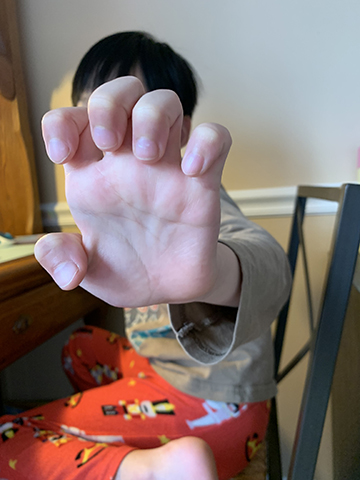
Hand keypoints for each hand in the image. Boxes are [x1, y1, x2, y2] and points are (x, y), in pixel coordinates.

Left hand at [35, 77, 232, 306]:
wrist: (168, 289)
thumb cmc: (126, 272)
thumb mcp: (88, 272)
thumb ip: (63, 259)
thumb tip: (66, 270)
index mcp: (92, 177)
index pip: (71, 120)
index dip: (61, 124)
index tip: (62, 156)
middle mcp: (128, 163)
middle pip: (120, 94)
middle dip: (108, 105)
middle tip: (109, 144)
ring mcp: (167, 168)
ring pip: (165, 103)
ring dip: (153, 116)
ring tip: (148, 157)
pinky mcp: (203, 182)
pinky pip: (215, 138)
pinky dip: (207, 143)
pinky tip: (193, 172)